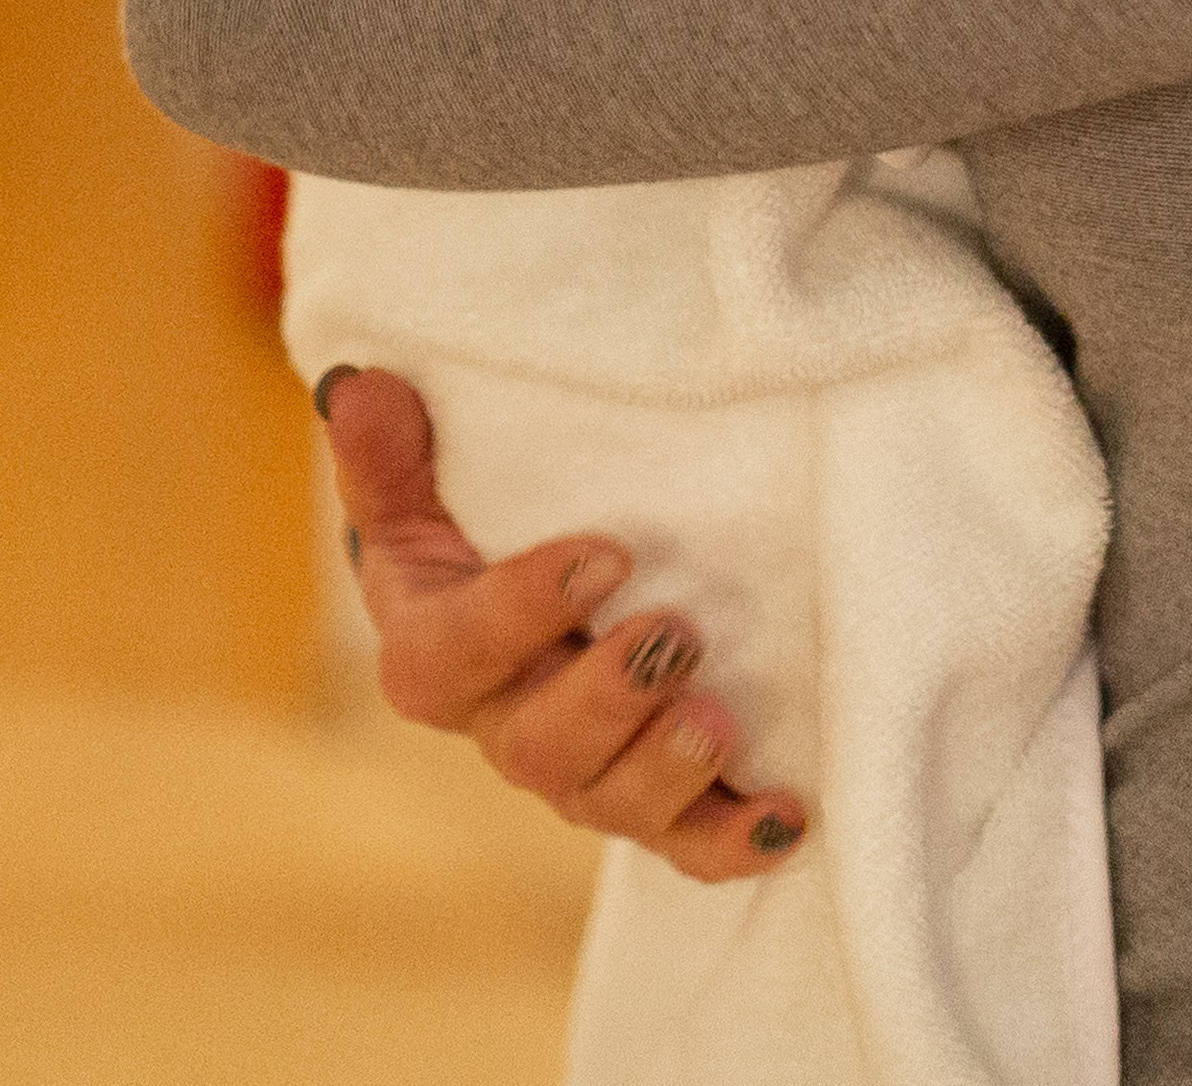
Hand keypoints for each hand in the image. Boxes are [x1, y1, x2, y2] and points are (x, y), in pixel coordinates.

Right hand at [319, 366, 807, 883]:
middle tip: (674, 635)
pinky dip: (731, 842)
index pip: (453, 657)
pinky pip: (685, 846)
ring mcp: (582, 771)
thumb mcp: (418, 493)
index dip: (523, 614)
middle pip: (535, 750)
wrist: (527, 606)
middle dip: (608, 701)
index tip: (606, 553)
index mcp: (439, 652)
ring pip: (606, 805)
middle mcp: (507, 724)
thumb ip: (387, 452)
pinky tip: (785, 815)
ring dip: (665, 772)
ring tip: (719, 718)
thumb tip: (362, 389)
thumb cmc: (470, 534)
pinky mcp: (654, 801)